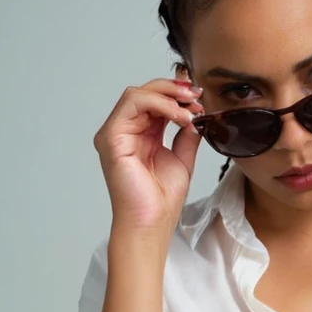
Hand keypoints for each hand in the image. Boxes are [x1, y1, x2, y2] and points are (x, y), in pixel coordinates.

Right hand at [93, 77, 203, 245]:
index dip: (177, 94)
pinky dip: (159, 103)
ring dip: (168, 94)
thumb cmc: (161, 200)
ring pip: (137, 93)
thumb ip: (186, 134)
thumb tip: (195, 114)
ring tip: (191, 107)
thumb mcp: (183, 158)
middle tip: (197, 96)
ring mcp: (115, 133)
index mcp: (141, 134)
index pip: (155, 101)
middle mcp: (125, 131)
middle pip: (145, 92)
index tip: (201, 98)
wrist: (152, 222)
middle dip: (174, 89)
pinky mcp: (111, 137)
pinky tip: (179, 116)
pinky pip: (132, 104)